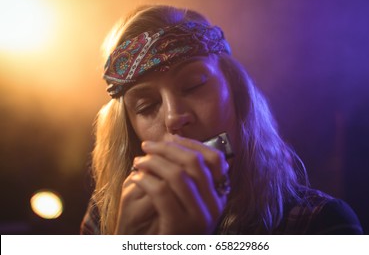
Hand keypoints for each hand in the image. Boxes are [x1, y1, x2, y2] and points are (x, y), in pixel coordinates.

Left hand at [115, 135, 229, 233]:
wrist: (167, 253)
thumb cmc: (172, 222)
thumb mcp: (187, 198)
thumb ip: (187, 175)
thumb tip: (174, 140)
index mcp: (219, 195)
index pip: (215, 159)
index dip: (191, 143)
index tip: (169, 138)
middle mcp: (215, 205)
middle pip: (195, 162)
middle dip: (167, 149)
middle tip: (147, 146)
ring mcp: (200, 217)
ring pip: (177, 175)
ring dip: (153, 162)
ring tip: (138, 161)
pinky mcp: (179, 226)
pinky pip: (161, 192)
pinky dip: (146, 180)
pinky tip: (136, 178)